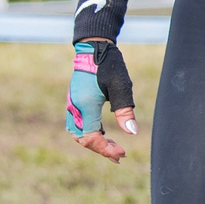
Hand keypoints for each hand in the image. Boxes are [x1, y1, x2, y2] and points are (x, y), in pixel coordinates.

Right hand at [67, 41, 137, 161]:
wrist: (93, 48)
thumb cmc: (109, 66)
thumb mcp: (121, 87)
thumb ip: (125, 111)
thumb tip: (132, 133)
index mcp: (84, 107)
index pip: (91, 138)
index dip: (105, 149)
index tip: (121, 153)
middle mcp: (74, 109)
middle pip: (84, 140)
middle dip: (102, 149)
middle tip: (120, 154)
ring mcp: (72, 106)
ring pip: (79, 134)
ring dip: (95, 142)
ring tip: (113, 147)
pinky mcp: (74, 102)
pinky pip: (79, 125)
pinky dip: (91, 133)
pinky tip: (103, 134)